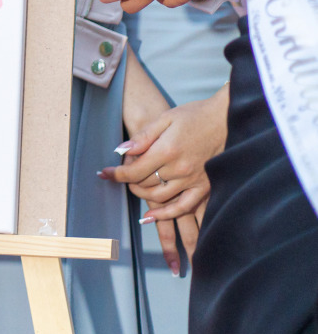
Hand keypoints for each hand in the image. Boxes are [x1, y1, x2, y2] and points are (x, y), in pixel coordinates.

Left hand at [99, 91, 227, 271]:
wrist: (228, 119)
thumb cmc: (195, 116)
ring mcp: (194, 180)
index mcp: (167, 150)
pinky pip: (184, 207)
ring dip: (143, 196)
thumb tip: (121, 151)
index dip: (117, 174)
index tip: (105, 173)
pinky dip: (166, 214)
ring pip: (160, 198)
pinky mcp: (205, 187)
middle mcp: (180, 168)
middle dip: (129, 182)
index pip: (134, 170)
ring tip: (135, 188)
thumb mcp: (166, 118)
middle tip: (122, 176)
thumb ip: (143, 137)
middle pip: (145, 184)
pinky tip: (151, 217)